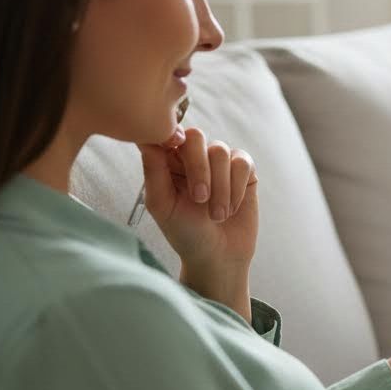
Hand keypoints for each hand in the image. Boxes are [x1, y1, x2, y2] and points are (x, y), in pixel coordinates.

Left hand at [139, 126, 257, 320]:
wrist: (218, 256)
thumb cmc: (185, 233)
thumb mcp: (162, 204)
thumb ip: (154, 170)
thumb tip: (146, 138)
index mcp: (169, 162)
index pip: (168, 133)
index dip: (171, 137)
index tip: (173, 150)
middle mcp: (194, 157)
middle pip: (196, 136)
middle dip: (199, 167)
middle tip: (199, 198)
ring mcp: (220, 162)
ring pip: (221, 151)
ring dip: (219, 187)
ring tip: (216, 215)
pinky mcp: (244, 171)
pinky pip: (242, 163)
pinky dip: (237, 188)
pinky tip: (232, 208)